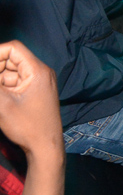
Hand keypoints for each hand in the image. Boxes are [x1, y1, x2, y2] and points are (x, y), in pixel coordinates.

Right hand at [0, 41, 62, 160]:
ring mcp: (38, 82)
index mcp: (37, 70)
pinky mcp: (34, 91)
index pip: (13, 48)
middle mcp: (40, 72)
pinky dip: (3, 88)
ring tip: (1, 99)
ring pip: (9, 72)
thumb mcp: (1, 103)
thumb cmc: (27, 126)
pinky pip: (14, 83)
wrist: (45, 146)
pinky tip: (0, 100)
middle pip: (10, 60)